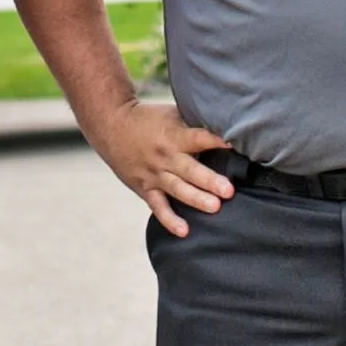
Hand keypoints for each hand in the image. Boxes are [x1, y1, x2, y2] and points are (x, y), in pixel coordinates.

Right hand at [87, 97, 233, 236]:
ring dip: (196, 198)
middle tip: (228, 190)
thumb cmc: (148, 118)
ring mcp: (154, 174)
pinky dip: (169, 219)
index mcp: (174, 135)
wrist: (110, 125)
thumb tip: (228, 127)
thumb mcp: (172, 114)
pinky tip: (183, 231)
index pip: (199, 138)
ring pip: (177, 189)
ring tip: (214, 207)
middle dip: (209, 180)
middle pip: (190, 169)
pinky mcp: (145, 188)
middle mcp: (165, 156)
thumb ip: (195, 125)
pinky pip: (158, 206)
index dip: (216, 141)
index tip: (234, 146)